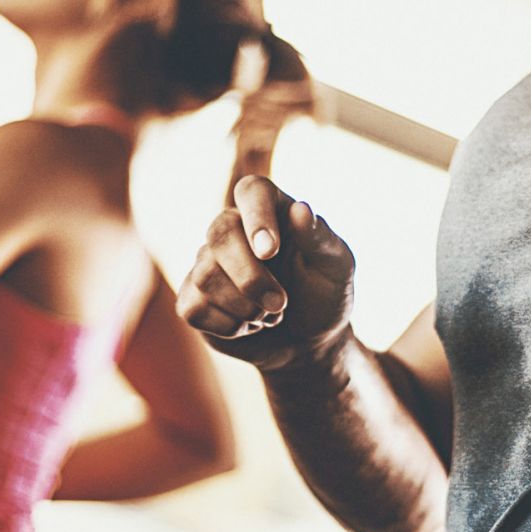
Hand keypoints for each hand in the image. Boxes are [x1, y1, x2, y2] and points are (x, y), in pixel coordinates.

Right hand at [177, 175, 354, 371]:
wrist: (308, 340)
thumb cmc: (324, 294)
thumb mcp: (337, 267)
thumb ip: (319, 238)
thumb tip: (300, 209)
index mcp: (272, 210)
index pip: (252, 191)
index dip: (257, 218)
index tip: (271, 252)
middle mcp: (234, 229)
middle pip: (219, 234)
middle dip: (251, 278)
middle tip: (280, 304)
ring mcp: (208, 262)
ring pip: (205, 276)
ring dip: (245, 308)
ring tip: (271, 315)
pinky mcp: (193, 296)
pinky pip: (193, 308)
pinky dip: (228, 327)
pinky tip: (248, 326)